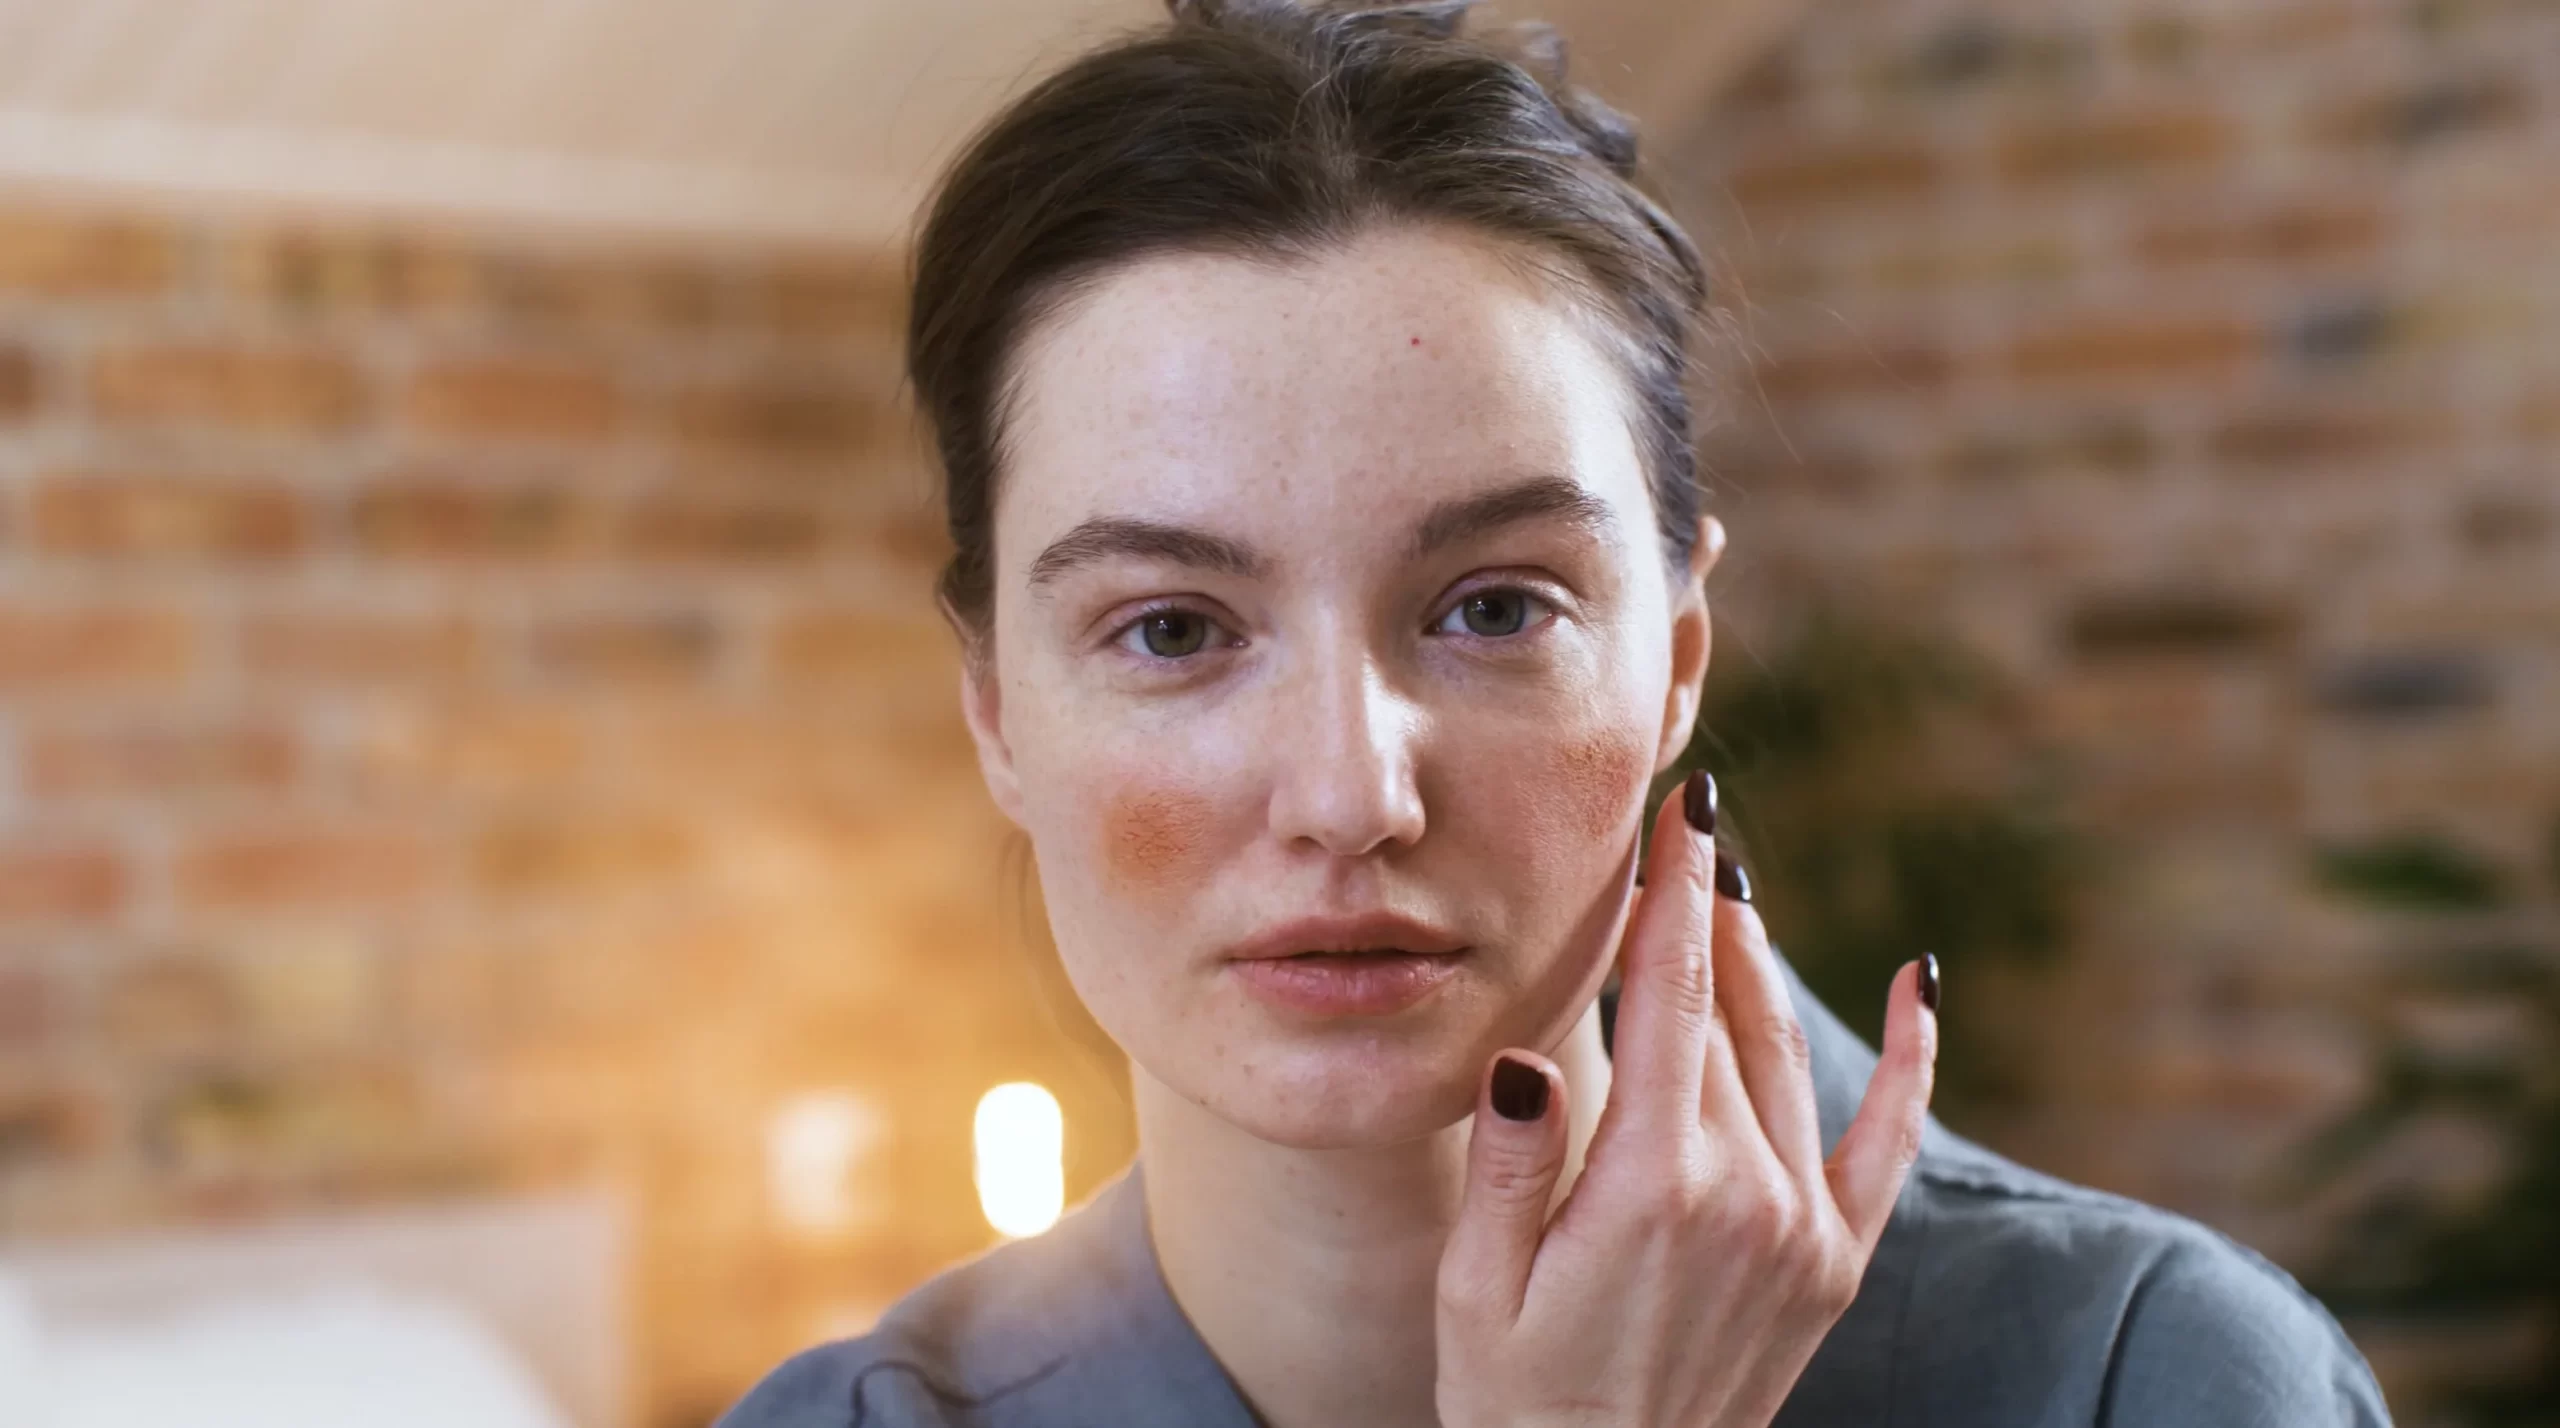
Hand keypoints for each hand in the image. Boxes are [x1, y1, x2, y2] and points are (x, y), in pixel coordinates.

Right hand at [1435, 770, 1939, 1426]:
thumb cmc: (1518, 1400)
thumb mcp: (1477, 1288)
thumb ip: (1509, 1166)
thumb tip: (1529, 1057)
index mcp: (1649, 1185)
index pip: (1670, 997)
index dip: (1675, 894)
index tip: (1680, 810)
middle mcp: (1744, 1195)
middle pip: (1725, 1012)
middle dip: (1705, 914)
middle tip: (1691, 829)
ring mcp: (1801, 1229)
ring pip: (1786, 1056)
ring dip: (1760, 965)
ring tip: (1734, 889)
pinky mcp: (1832, 1263)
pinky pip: (1886, 1140)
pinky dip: (1911, 1057)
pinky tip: (1922, 979)